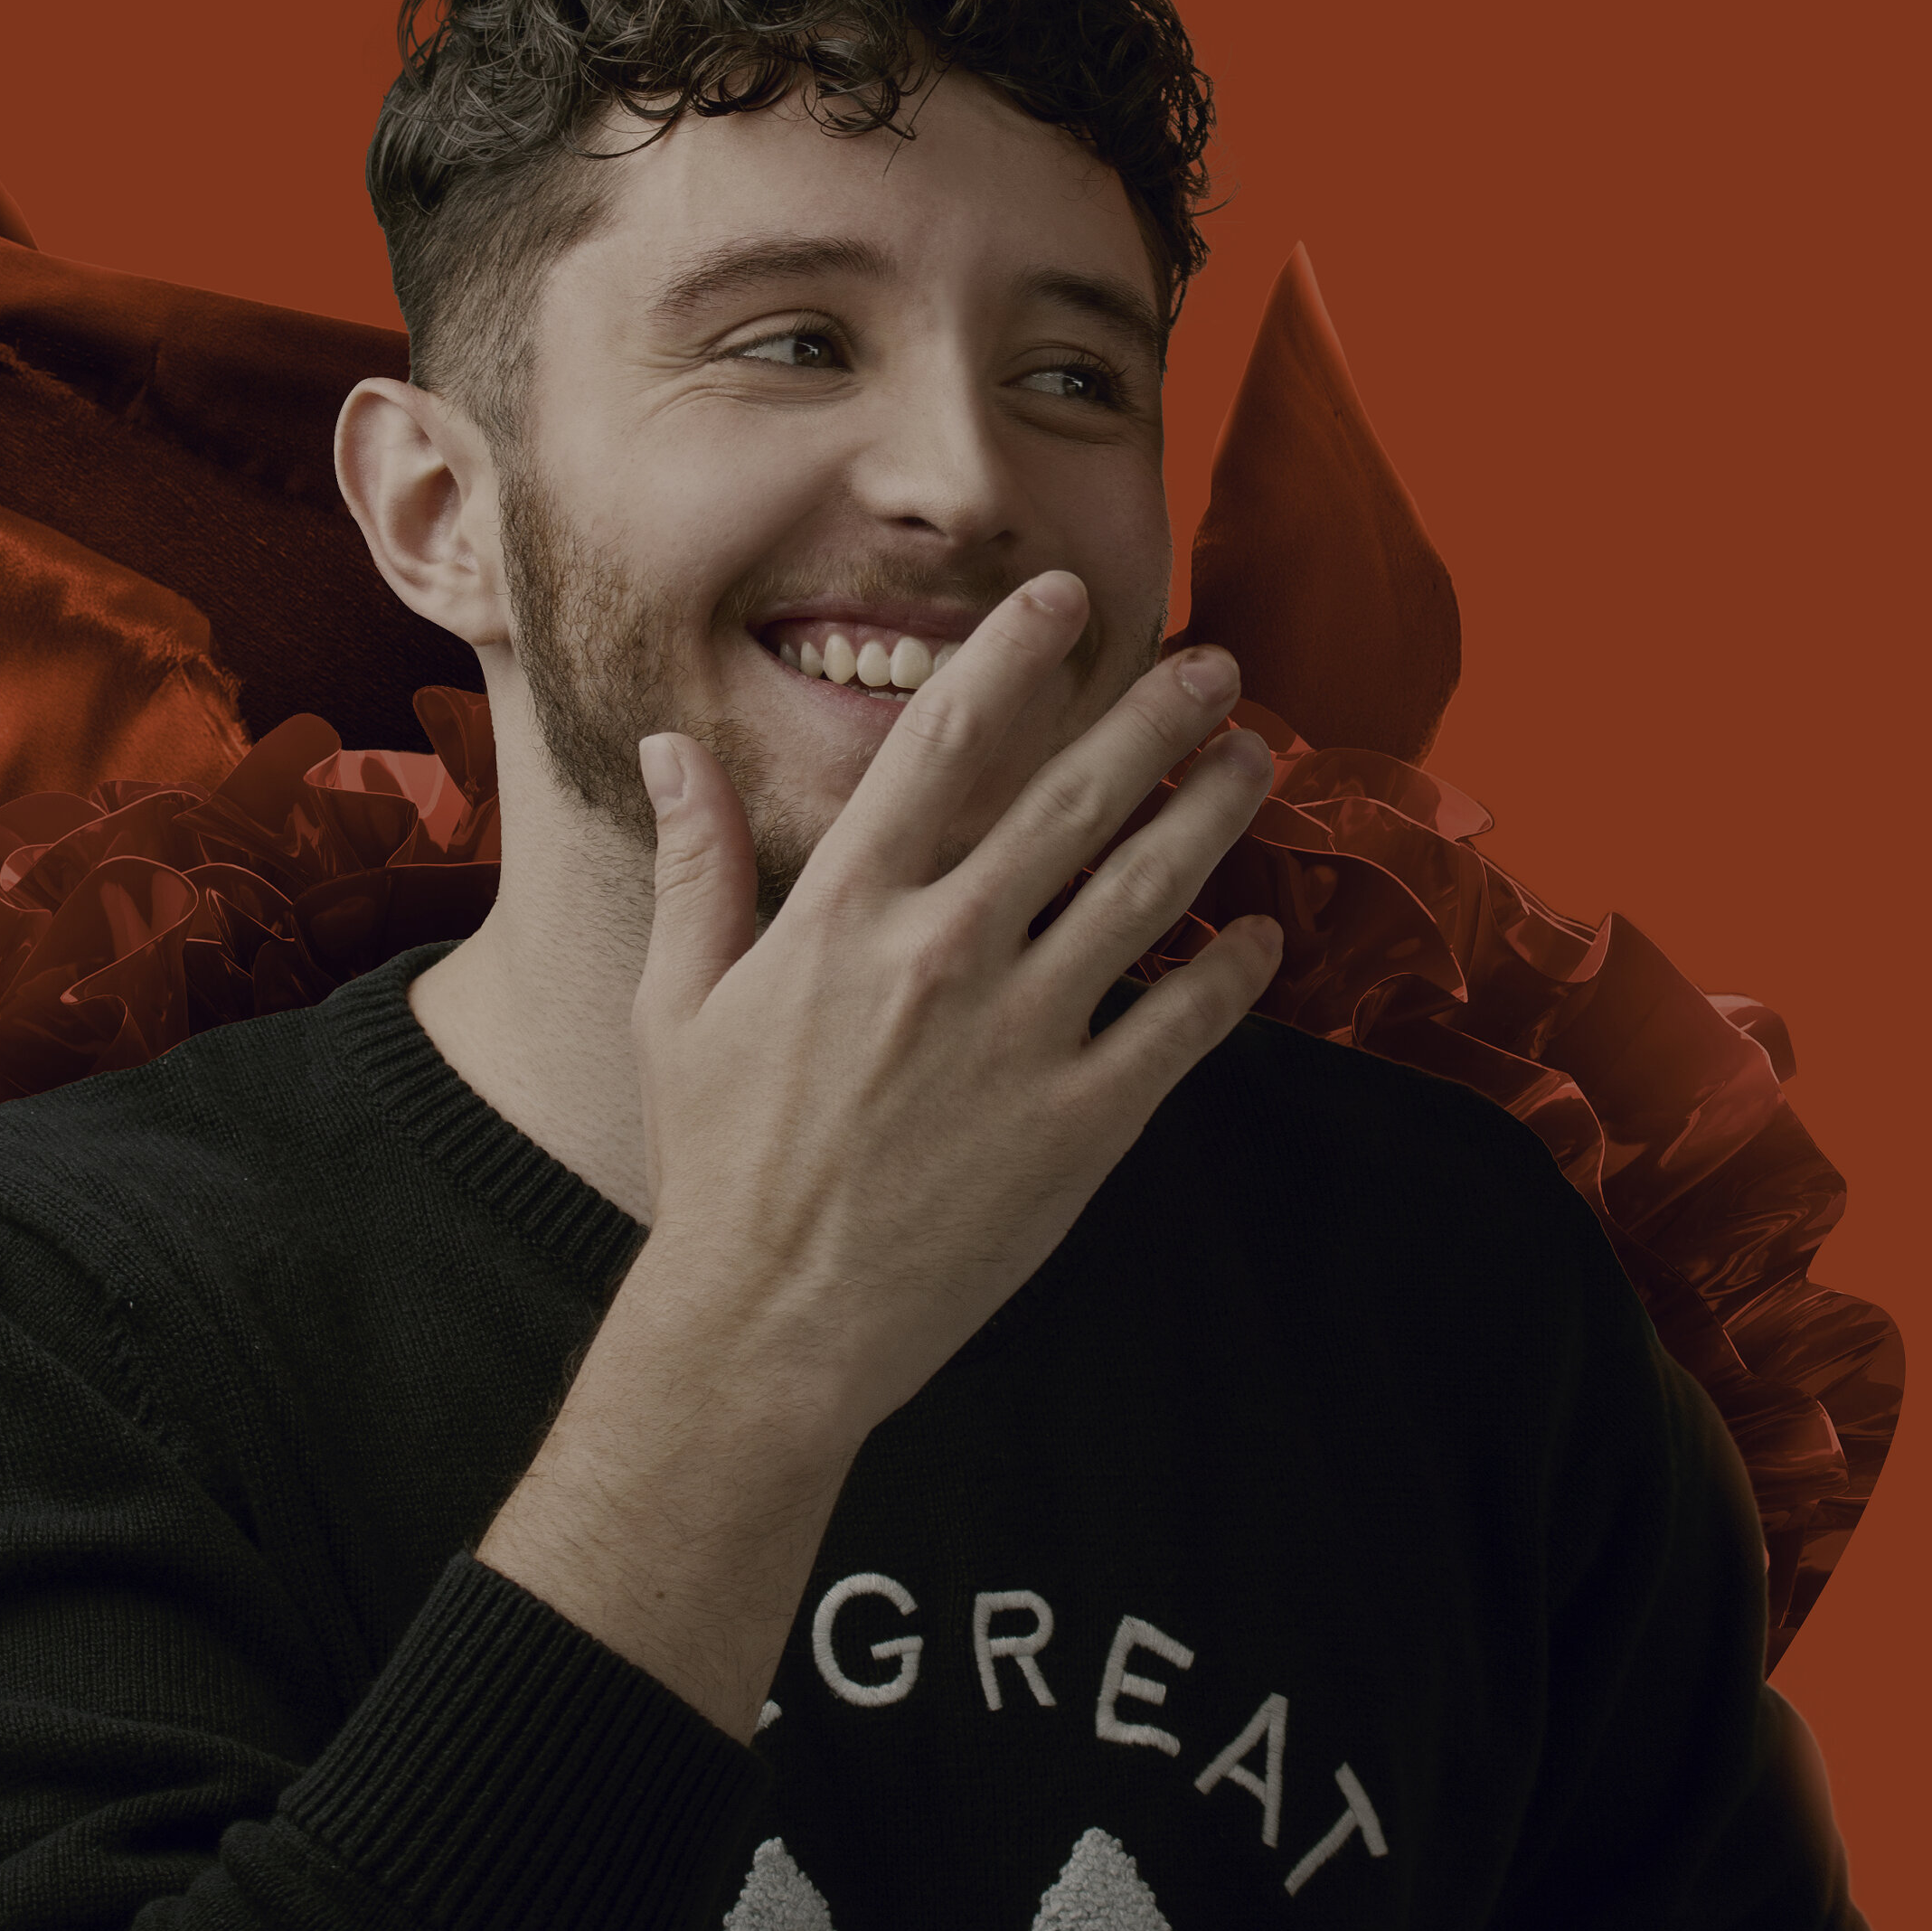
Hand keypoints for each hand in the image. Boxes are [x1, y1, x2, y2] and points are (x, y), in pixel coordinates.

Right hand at [625, 566, 1282, 1459]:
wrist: (769, 1328)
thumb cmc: (718, 1166)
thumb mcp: (678, 1005)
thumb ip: (697, 865)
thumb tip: (671, 749)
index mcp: (843, 911)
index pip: (944, 740)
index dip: (1014, 654)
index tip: (1064, 602)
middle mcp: (942, 951)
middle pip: (1077, 794)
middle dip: (1159, 714)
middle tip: (1219, 666)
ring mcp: (1022, 1036)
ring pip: (1151, 887)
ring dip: (1215, 810)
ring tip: (1258, 762)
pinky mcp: (1082, 1124)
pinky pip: (1185, 1023)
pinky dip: (1235, 969)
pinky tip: (1260, 933)